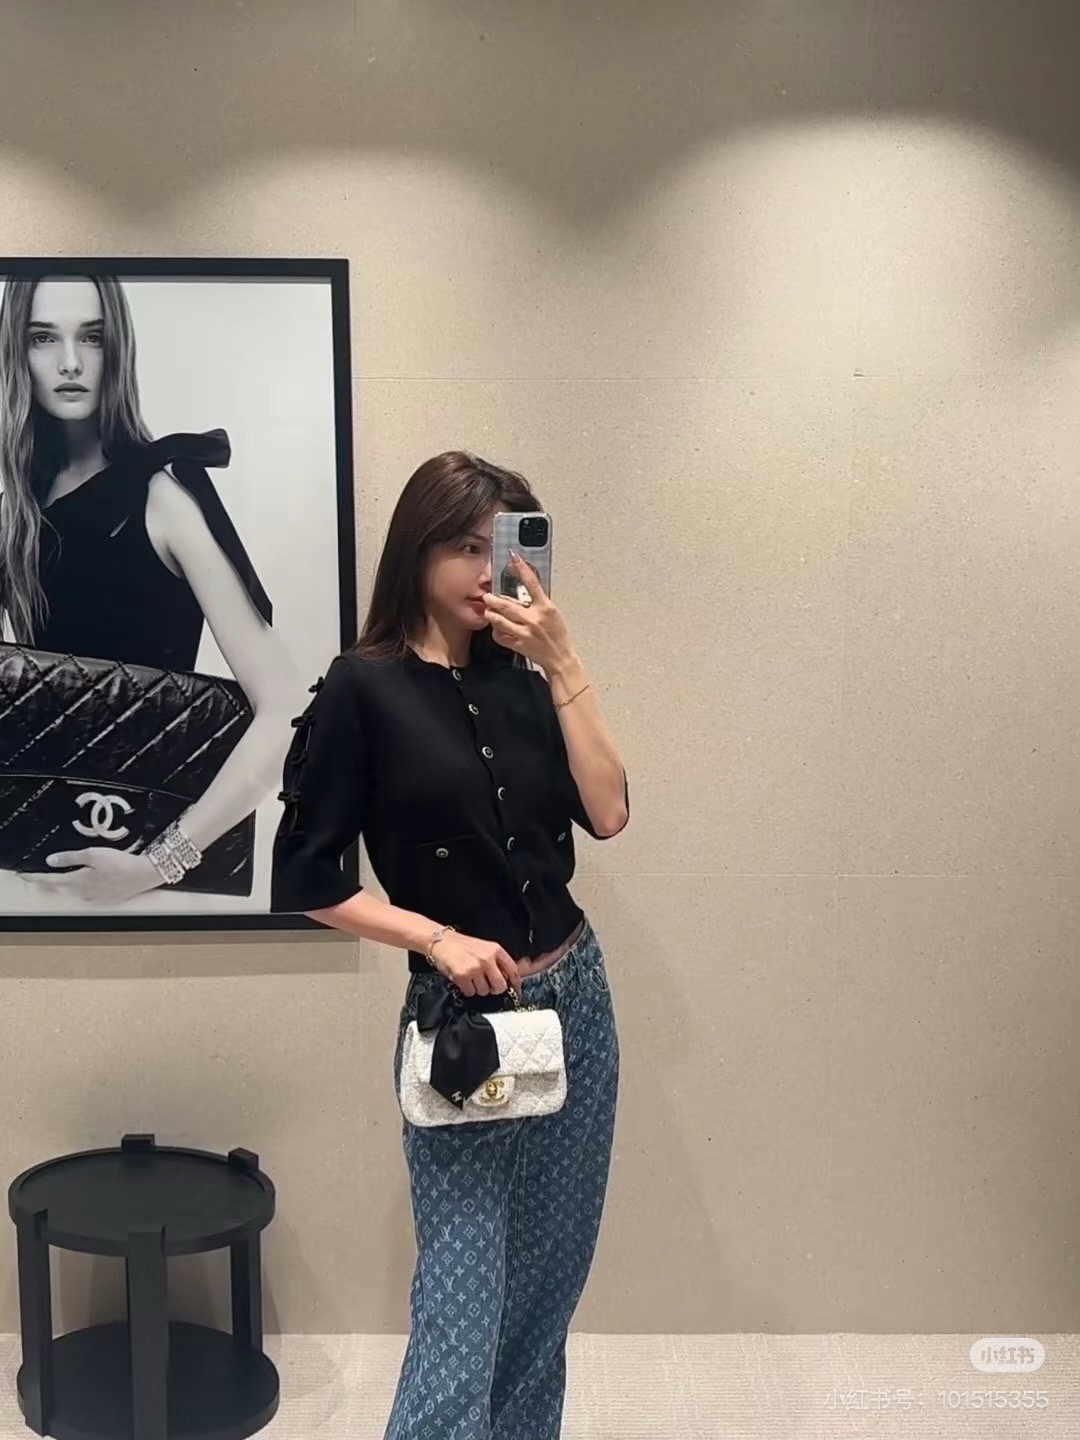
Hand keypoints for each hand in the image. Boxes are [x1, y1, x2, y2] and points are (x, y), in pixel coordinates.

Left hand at [18, 849, 162, 904]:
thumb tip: (51, 861)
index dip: (37, 878)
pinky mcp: (107, 899)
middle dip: (51, 882)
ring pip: (75, 892)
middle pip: (62, 889)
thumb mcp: (93, 854)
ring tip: (66, 875)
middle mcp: (84, 894)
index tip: (26, 875)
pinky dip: (83, 887)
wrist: (145, 874)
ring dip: (69, 885)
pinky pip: (89, 894)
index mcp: (79, 882)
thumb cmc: (119, 862)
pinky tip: (89, 880)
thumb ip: (71, 858)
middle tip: (42, 876)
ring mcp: (96, 898)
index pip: (51, 881)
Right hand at [429, 930, 521, 997]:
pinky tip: (462, 979)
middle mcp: (487, 958)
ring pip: (484, 991)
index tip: (516, 990)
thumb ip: (497, 961)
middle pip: (500, 986)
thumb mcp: (484, 948)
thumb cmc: (462, 945)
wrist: (442, 941)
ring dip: (477, 988)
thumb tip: (509, 977)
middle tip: (486, 984)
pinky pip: (470, 992)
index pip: (513, 970)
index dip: (515, 983)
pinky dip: (466, 989)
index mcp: (495, 950)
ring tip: (470, 977)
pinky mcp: (463, 976)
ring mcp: (475, 968)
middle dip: (493, 989)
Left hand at [483, 552, 573, 673]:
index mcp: (545, 608)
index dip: (521, 568)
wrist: (560, 658)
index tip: (513, 557)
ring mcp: (524, 633)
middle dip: (493, 599)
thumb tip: (522, 593)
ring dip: (491, 614)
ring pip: (499, 620)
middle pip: (506, 605)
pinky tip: (497, 628)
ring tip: (489, 611)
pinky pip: (500, 636)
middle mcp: (533, 619)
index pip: (532, 583)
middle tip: (487, 596)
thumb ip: (538, 603)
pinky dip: (496, 631)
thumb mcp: (553, 613)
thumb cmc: (558, 635)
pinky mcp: (518, 644)